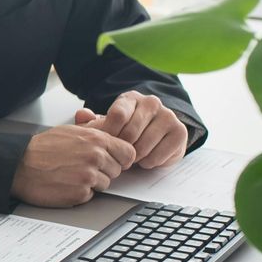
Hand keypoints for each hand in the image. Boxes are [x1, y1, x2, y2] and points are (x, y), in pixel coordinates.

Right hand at [10, 125, 137, 206]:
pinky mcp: (79, 194)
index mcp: (96, 139)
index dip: (120, 158)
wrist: (18, 165)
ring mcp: (88, 176)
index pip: (129, 153)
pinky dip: (79, 193)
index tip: (111, 160)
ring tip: (71, 175)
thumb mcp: (71, 130)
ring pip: (105, 184)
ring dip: (92, 183)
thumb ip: (95, 131)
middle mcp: (95, 156)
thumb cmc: (41, 148)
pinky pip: (90, 196)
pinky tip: (65, 184)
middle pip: (117, 170)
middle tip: (81, 167)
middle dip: (104, 171)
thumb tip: (112, 131)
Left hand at [74, 91, 189, 169]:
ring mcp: (168, 116)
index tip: (105, 145)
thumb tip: (81, 115)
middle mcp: (151, 103)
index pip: (117, 115)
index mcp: (130, 98)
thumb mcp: (107, 125)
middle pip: (130, 133)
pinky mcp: (180, 132)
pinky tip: (146, 157)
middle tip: (118, 155)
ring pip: (143, 147)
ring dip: (134, 158)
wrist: (156, 135)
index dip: (109, 135)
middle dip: (121, 149)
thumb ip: (92, 122)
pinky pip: (157, 156)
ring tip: (132, 156)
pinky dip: (148, 162)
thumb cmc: (127, 129)